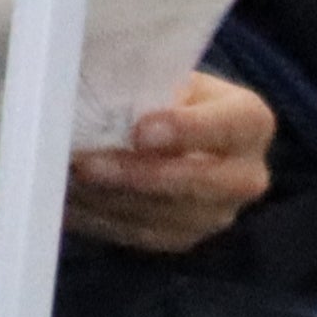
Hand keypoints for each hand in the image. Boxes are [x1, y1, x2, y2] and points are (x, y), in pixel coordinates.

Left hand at [68, 71, 272, 256]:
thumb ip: (151, 86)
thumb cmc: (172, 95)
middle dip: (136, 175)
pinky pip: (140, 234)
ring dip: (108, 198)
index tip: (141, 131)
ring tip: (65, 178)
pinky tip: (70, 198)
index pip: (228, 127)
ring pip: (162, 215)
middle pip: (197, 183)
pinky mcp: (185, 238)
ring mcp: (217, 215)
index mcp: (251, 123)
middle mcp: (246, 177)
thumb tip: (100, 92)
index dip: (186, 131)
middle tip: (86, 164)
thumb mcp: (171, 77)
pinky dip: (101, 216)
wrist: (182, 135)